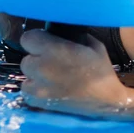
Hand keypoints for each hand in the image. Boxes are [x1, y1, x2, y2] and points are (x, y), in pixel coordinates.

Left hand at [19, 29, 133, 117]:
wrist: (107, 101)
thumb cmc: (101, 71)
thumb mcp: (92, 45)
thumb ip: (73, 36)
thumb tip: (60, 30)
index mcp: (54, 50)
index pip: (27, 38)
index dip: (36, 39)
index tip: (45, 43)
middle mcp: (42, 68)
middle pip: (26, 58)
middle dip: (36, 57)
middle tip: (51, 61)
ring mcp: (38, 87)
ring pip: (25, 74)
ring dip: (35, 73)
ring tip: (51, 75)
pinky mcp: (38, 102)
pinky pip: (27, 91)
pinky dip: (35, 89)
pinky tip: (48, 88)